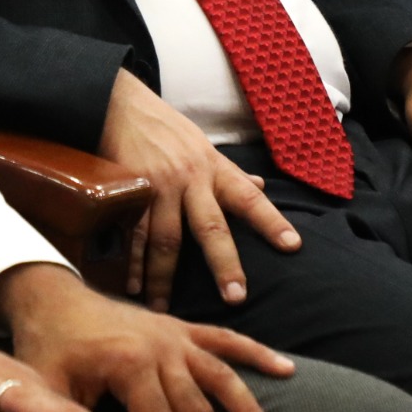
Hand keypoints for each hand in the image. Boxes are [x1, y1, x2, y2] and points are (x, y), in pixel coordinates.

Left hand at [0, 264, 294, 411]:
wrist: (48, 296)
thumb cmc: (45, 348)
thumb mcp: (49, 390)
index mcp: (128, 363)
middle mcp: (159, 347)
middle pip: (195, 411)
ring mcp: (174, 335)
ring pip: (222, 377)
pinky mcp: (180, 327)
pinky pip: (225, 339)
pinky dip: (256, 353)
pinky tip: (286, 370)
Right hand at [98, 68, 299, 308]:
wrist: (118, 103)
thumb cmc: (165, 127)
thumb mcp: (204, 144)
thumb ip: (230, 172)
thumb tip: (260, 185)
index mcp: (213, 168)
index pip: (250, 197)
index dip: (272, 221)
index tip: (293, 246)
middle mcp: (190, 179)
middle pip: (211, 228)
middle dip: (225, 264)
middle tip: (236, 297)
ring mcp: (158, 186)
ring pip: (166, 239)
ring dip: (164, 278)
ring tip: (164, 308)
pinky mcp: (128, 191)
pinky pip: (131, 233)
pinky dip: (131, 262)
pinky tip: (132, 286)